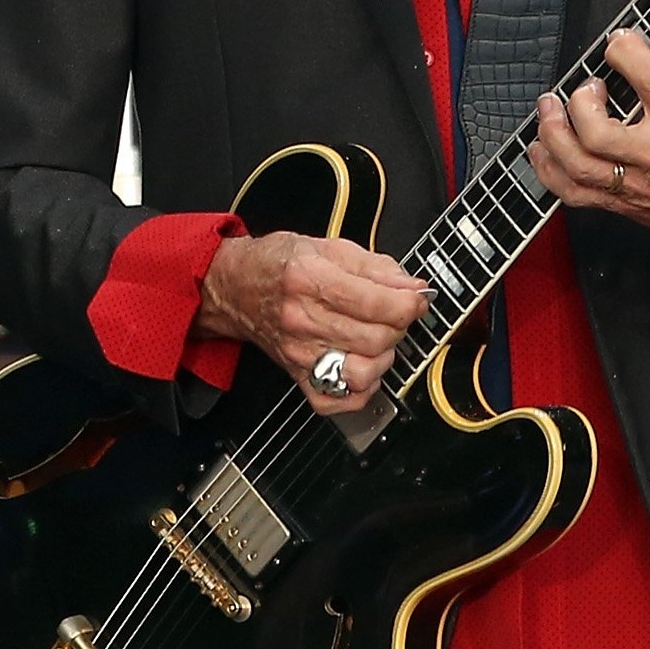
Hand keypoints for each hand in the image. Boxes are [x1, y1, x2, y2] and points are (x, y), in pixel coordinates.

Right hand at [197, 230, 427, 414]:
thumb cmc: (276, 265)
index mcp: (308, 278)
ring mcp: (299, 351)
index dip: (408, 303)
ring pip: (362, 372)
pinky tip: (361, 366)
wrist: (233, 287)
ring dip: (383, 358)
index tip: (416, 299)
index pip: (375, 302)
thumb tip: (412, 287)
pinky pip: (339, 400)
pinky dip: (360, 390)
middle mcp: (301, 318)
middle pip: (375, 338)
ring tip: (378, 341)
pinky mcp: (297, 374)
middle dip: (398, 326)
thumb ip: (374, 266)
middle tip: (394, 315)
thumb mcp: (326, 247)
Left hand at [528, 31, 649, 260]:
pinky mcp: (621, 203)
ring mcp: (634, 184)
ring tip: (550, 108)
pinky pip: (571, 192)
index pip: (649, 80)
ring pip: (576, 164)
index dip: (627, 51)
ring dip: (552, 132)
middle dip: (580, 102)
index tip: (620, 42)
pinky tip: (542, 147)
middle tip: (588, 86)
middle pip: (597, 131)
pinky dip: (547, 169)